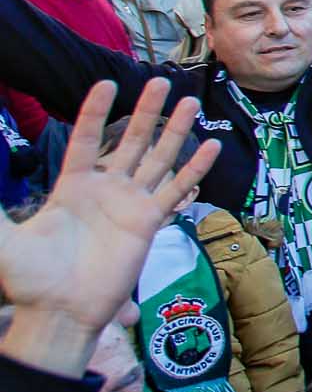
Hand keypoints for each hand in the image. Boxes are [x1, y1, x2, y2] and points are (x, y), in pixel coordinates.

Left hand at [0, 79, 220, 376]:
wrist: (61, 310)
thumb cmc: (31, 277)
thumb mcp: (4, 240)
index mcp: (72, 186)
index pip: (87, 140)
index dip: (95, 112)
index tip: (106, 83)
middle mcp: (105, 189)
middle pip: (129, 141)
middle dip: (145, 111)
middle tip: (158, 80)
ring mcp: (130, 204)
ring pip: (157, 159)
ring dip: (174, 131)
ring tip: (189, 103)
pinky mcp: (149, 223)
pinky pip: (176, 191)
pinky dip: (194, 169)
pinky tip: (210, 147)